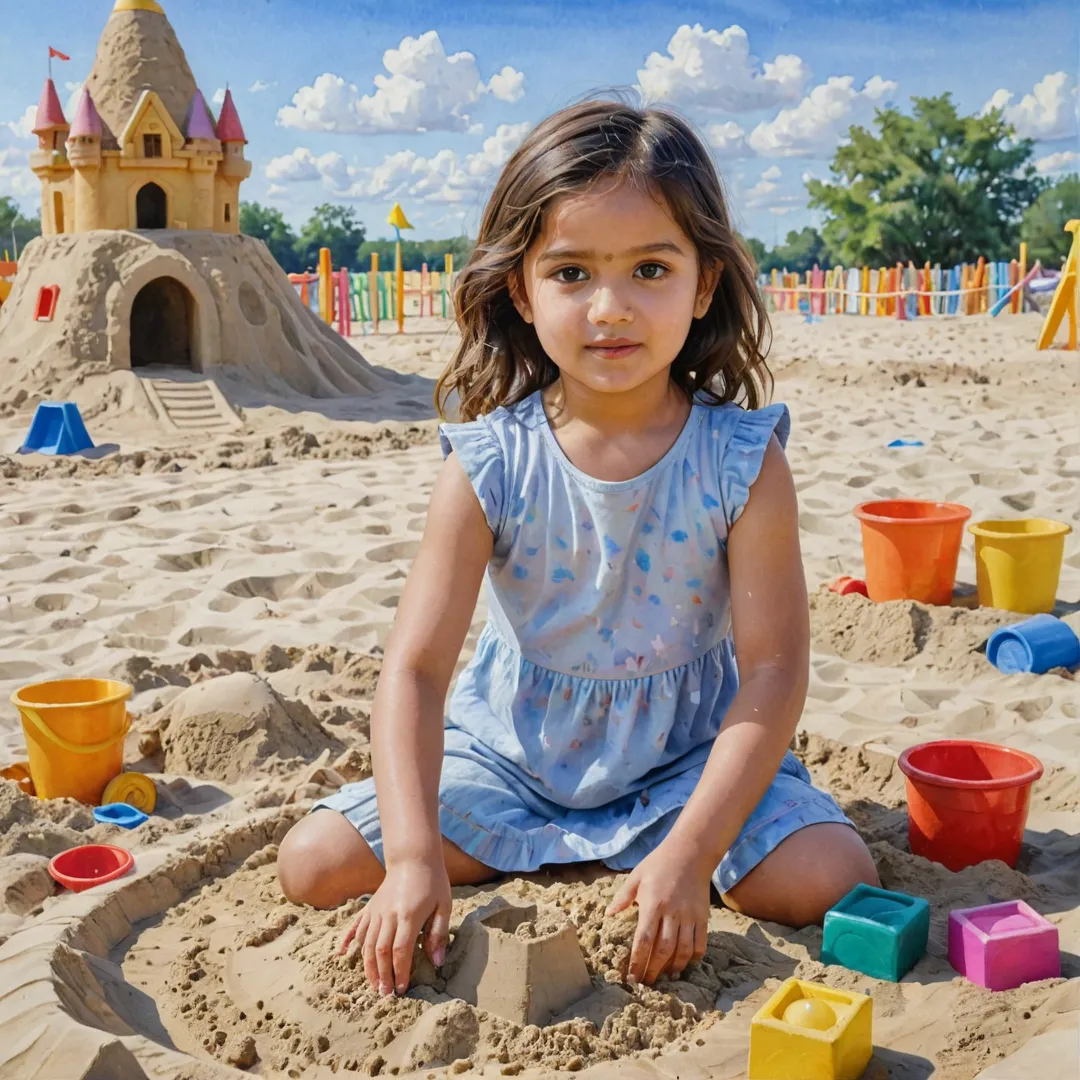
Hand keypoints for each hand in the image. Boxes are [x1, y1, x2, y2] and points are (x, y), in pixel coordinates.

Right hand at [338, 856, 450, 995]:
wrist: (413, 857)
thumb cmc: (432, 882)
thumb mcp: (444, 906)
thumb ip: (439, 934)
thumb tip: (437, 963)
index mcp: (408, 915)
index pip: (400, 950)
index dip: (400, 972)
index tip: (401, 989)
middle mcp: (388, 915)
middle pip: (380, 951)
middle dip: (382, 975)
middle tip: (384, 995)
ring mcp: (376, 911)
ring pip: (367, 943)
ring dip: (369, 966)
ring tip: (373, 985)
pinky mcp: (370, 907)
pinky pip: (357, 927)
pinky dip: (350, 942)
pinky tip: (343, 955)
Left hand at [606, 843, 710, 984]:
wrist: (690, 852)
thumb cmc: (659, 863)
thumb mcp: (637, 875)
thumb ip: (623, 897)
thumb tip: (609, 915)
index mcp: (652, 904)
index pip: (644, 940)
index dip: (637, 962)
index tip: (632, 978)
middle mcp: (672, 912)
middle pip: (663, 950)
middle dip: (654, 971)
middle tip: (646, 983)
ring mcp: (689, 916)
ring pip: (683, 950)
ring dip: (674, 967)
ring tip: (665, 977)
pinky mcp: (703, 917)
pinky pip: (700, 943)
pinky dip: (693, 957)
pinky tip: (685, 963)